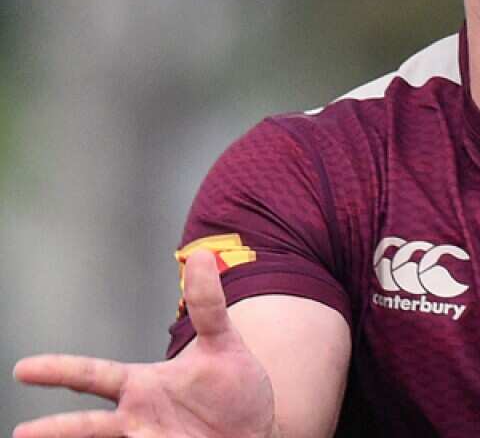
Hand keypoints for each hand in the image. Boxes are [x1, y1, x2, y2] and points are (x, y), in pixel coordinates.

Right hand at [12, 250, 277, 437]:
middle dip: (56, 429)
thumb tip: (200, 256)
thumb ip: (208, 305)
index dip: (59, 371)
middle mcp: (138, 417)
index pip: (93, 376)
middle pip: (89, 425)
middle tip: (21, 432)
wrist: (258, 430)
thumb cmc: (234, 389)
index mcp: (141, 385)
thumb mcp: (224, 342)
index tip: (23, 369)